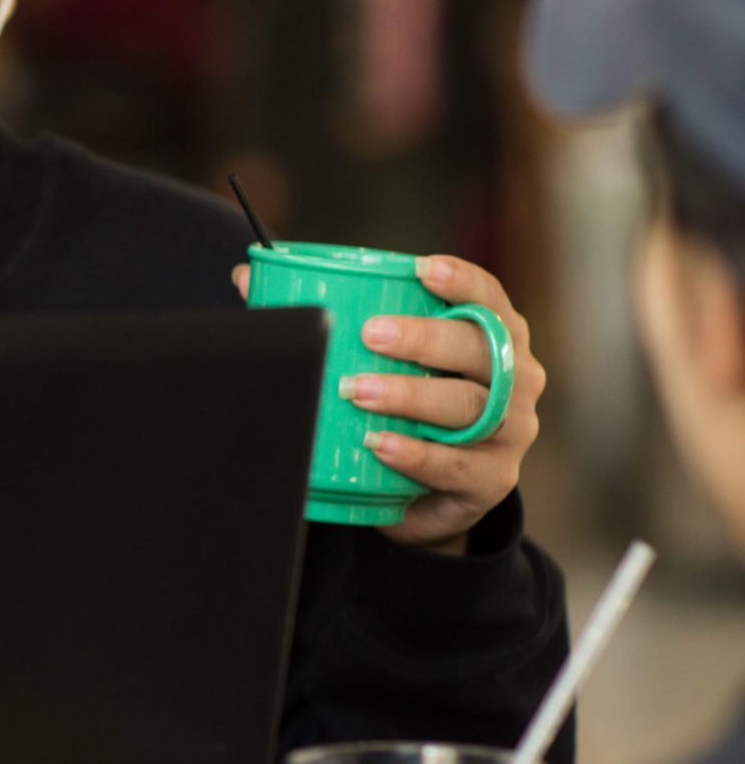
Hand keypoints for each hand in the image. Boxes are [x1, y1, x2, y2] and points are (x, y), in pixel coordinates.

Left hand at [232, 257, 545, 552]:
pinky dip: (416, 455)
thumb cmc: (406, 408)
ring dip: (412, 396)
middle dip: (425, 338)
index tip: (422, 270)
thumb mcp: (382, 363)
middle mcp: (516, 379)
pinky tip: (379, 444)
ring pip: (468, 407)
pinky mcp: (492, 480)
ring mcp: (510, 431)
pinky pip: (458, 465)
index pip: (489, 299)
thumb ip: (327, 319)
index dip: (462, 281)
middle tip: (371, 334)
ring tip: (358, 391)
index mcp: (494, 337)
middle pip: (480, 349)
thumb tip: (246, 278)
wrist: (430, 493)